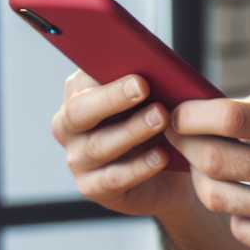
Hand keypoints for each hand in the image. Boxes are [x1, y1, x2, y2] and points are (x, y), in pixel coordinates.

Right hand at [50, 70, 184, 217]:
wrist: (179, 168)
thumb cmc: (164, 119)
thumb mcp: (160, 96)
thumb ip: (151, 79)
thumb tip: (157, 62)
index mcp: (80, 95)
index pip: (80, 82)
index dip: (104, 75)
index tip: (133, 70)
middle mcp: (70, 127)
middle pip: (79, 112)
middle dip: (112, 98)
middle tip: (143, 87)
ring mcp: (77, 159)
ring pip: (98, 145)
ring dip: (132, 130)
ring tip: (162, 119)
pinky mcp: (92, 187)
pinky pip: (112, 178)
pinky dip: (138, 167)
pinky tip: (162, 156)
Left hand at [169, 71, 249, 249]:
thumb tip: (246, 92)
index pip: (232, 116)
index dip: (194, 114)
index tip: (179, 112)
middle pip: (212, 157)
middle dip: (184, 144)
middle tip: (176, 137)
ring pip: (214, 193)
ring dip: (201, 177)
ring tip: (204, 165)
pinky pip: (234, 224)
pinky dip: (233, 209)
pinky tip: (244, 198)